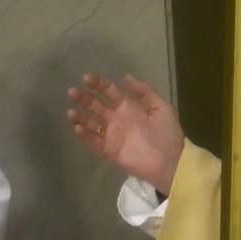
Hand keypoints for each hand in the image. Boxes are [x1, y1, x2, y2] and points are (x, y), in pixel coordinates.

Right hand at [67, 73, 184, 192]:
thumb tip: (126, 77)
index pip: (109, 91)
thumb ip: (145, 92)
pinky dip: (84, 135)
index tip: (86, 78)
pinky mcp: (108, 150)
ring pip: (90, 123)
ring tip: (70, 112)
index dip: (98, 84)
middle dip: (83, 98)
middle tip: (72, 92)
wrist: (170, 162)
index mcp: (128, 107)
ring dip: (79, 117)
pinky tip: (77, 128)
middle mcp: (116, 118)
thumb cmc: (167, 134)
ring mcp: (111, 134)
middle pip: (95, 105)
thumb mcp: (162, 108)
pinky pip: (92, 141)